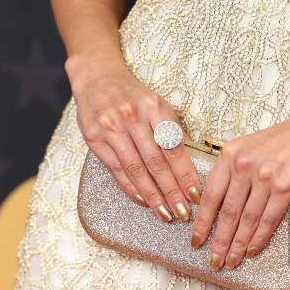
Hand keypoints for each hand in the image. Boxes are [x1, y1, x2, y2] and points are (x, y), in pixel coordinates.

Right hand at [66, 52, 201, 221]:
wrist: (97, 76)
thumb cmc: (134, 96)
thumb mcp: (157, 104)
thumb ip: (170, 131)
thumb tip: (188, 169)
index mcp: (154, 107)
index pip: (174, 148)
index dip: (186, 174)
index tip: (196, 195)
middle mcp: (132, 116)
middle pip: (156, 162)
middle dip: (172, 191)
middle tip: (183, 212)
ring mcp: (111, 127)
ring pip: (136, 169)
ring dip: (153, 196)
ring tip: (166, 213)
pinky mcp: (94, 137)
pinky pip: (116, 169)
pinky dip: (131, 188)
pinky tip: (144, 201)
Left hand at [190, 98, 289, 269]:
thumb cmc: (289, 138)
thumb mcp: (252, 147)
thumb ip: (235, 171)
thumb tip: (222, 205)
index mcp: (230, 154)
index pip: (210, 195)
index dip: (202, 222)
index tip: (196, 240)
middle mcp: (243, 164)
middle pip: (226, 212)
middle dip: (218, 241)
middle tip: (213, 261)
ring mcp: (265, 176)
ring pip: (246, 220)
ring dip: (237, 245)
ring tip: (231, 262)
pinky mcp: (286, 186)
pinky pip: (268, 220)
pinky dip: (259, 239)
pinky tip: (251, 250)